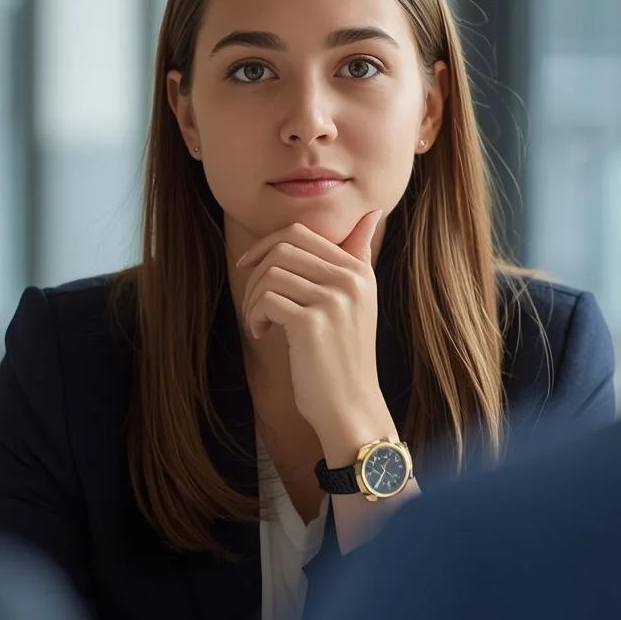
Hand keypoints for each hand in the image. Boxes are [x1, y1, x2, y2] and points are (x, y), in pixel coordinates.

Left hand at [237, 210, 394, 453]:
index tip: (248, 267)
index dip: (266, 246)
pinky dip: (255, 316)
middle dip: (256, 272)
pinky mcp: (313, 323)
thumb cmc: (343, 355)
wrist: (350, 406)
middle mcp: (350, 280)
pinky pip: (267, 300)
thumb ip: (357, 257)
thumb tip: (372, 213)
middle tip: (254, 303)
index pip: (301, 233)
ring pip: (271, 274)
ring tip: (259, 323)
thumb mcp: (357, 301)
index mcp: (358, 270)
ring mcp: (333, 300)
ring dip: (253, 299)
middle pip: (282, 248)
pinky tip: (262, 334)